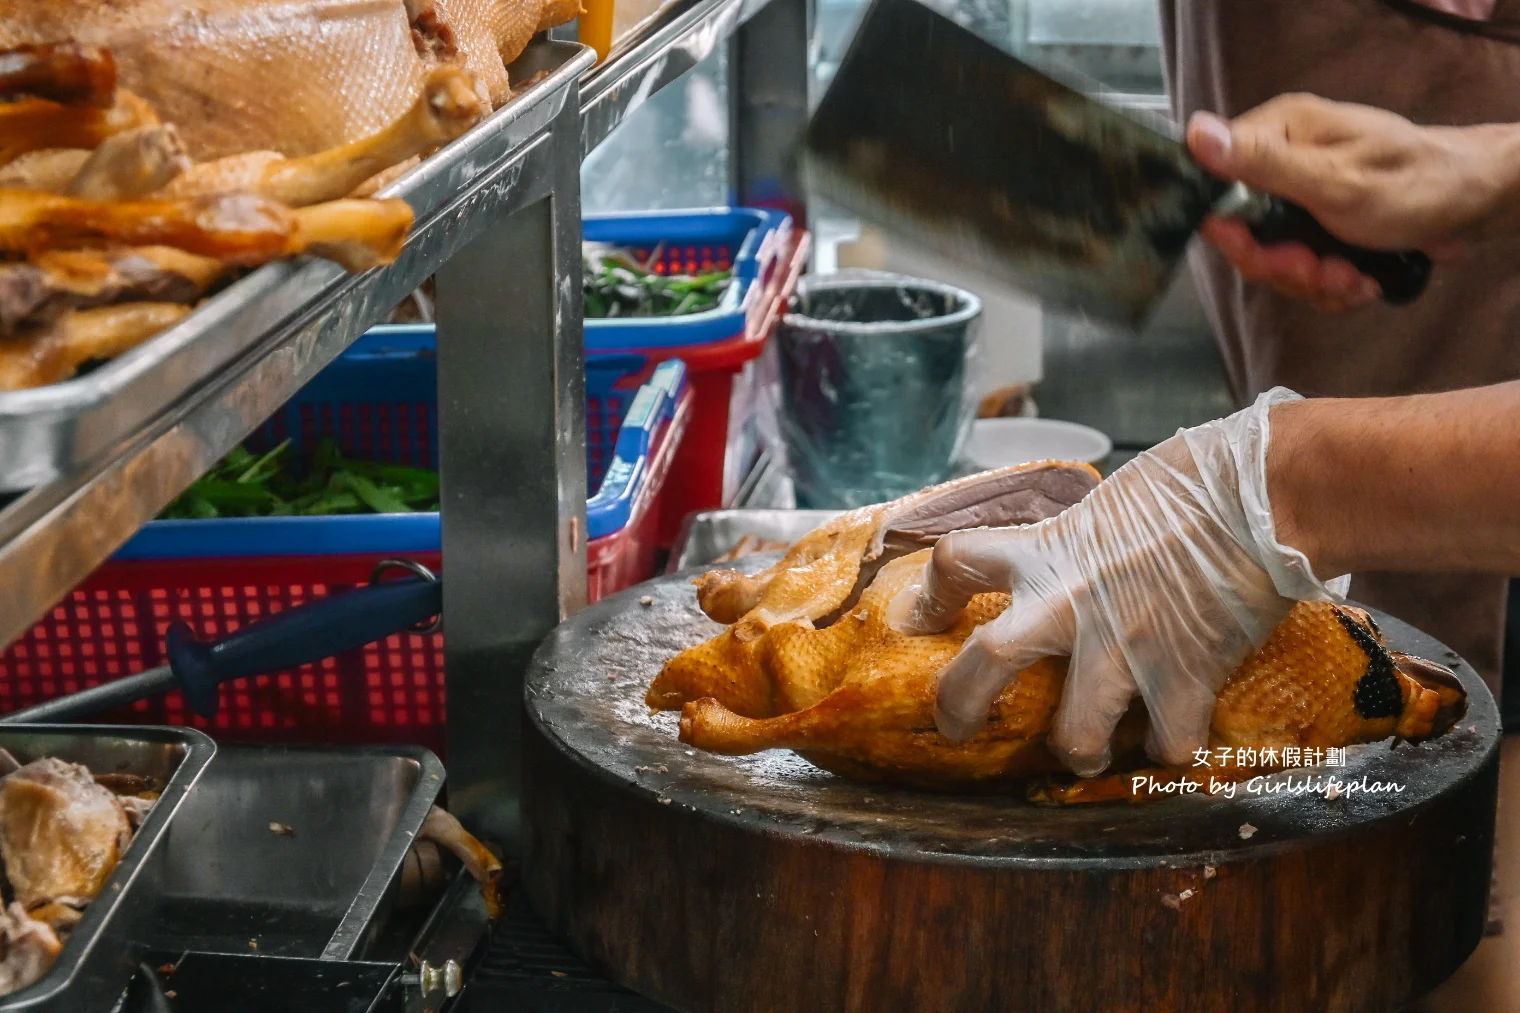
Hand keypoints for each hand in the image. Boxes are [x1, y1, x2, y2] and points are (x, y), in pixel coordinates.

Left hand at [887, 389, 1345, 775]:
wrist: (1262, 496)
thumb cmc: (1194, 481)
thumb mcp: (1110, 504)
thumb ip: (1079, 543)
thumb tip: (1079, 558)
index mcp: (1047, 551)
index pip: (958, 562)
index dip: (930, 595)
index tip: (920, 618)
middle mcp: (1069, 605)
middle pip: (985, 666)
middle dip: (959, 708)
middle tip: (957, 728)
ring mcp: (1122, 650)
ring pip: (1075, 738)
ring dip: (1080, 752)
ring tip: (1090, 751)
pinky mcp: (1182, 679)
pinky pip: (1167, 746)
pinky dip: (1171, 750)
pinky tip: (1175, 737)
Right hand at [1188, 94, 1519, 310]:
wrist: (1478, 206)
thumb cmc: (1414, 185)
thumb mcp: (1333, 181)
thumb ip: (1262, 164)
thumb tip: (1195, 133)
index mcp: (1280, 133)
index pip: (1215, 186)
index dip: (1232, 232)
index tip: (1264, 253)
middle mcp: (1285, 159)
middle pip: (1245, 234)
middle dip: (1285, 267)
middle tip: (1322, 270)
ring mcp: (1304, 195)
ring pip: (1276, 260)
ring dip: (1314, 283)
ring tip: (1354, 279)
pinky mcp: (1323, 226)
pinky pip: (1304, 270)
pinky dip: (1331, 286)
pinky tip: (1361, 282)